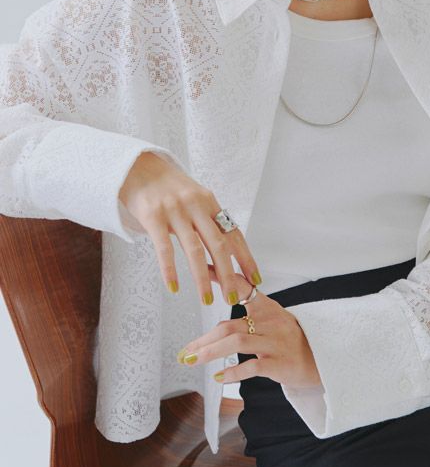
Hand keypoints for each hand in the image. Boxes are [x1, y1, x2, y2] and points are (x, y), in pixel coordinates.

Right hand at [118, 151, 261, 305]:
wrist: (137, 166)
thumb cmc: (167, 186)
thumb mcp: (193, 196)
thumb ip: (207, 217)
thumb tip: (226, 245)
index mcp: (209, 202)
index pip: (233, 233)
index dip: (246, 257)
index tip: (255, 278)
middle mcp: (196, 206)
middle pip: (219, 245)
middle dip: (229, 274)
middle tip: (233, 298)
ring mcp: (175, 211)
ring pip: (194, 251)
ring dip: (202, 279)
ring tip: (207, 300)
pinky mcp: (153, 216)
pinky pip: (165, 248)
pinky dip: (170, 270)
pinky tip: (174, 287)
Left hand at [177, 266, 322, 389]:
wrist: (322, 359)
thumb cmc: (292, 341)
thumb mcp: (274, 320)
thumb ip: (250, 316)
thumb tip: (217, 325)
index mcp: (267, 307)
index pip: (243, 287)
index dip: (222, 278)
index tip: (202, 270)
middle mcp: (270, 322)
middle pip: (229, 325)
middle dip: (203, 339)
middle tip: (185, 350)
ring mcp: (275, 342)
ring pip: (236, 342)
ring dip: (210, 352)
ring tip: (193, 360)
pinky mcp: (279, 363)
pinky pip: (251, 366)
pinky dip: (232, 372)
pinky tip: (219, 376)